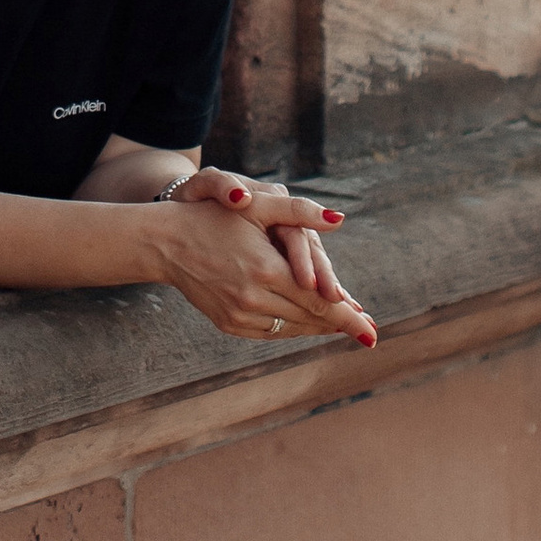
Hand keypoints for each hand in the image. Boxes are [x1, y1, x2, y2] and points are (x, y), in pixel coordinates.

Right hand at [154, 170, 375, 348]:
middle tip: (368, 332)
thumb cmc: (215, 217)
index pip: (320, 301)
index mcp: (266, 270)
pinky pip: (271, 333)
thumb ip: (299, 212)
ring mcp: (240, 315)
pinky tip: (307, 324)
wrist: (168, 242)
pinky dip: (293, 329)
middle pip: (310, 317)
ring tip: (343, 328)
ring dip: (318, 328)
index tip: (372, 331)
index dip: (348, 317)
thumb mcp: (257, 207)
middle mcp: (254, 299)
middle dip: (341, 324)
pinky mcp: (230, 324)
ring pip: (292, 328)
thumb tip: (340, 219)